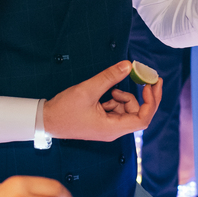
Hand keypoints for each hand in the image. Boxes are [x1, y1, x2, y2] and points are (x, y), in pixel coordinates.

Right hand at [45, 61, 162, 141]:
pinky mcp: (103, 123)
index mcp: (112, 128)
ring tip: (111, 90)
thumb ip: (109, 77)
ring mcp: (108, 128)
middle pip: (139, 114)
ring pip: (128, 111)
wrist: (46, 120)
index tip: (150, 85)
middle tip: (148, 79)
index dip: (151, 102)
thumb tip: (128, 65)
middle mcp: (113, 131)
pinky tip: (105, 95)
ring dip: (125, 97)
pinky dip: (116, 100)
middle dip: (144, 97)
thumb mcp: (88, 90)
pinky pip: (118, 111)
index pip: (142, 119)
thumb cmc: (64, 110)